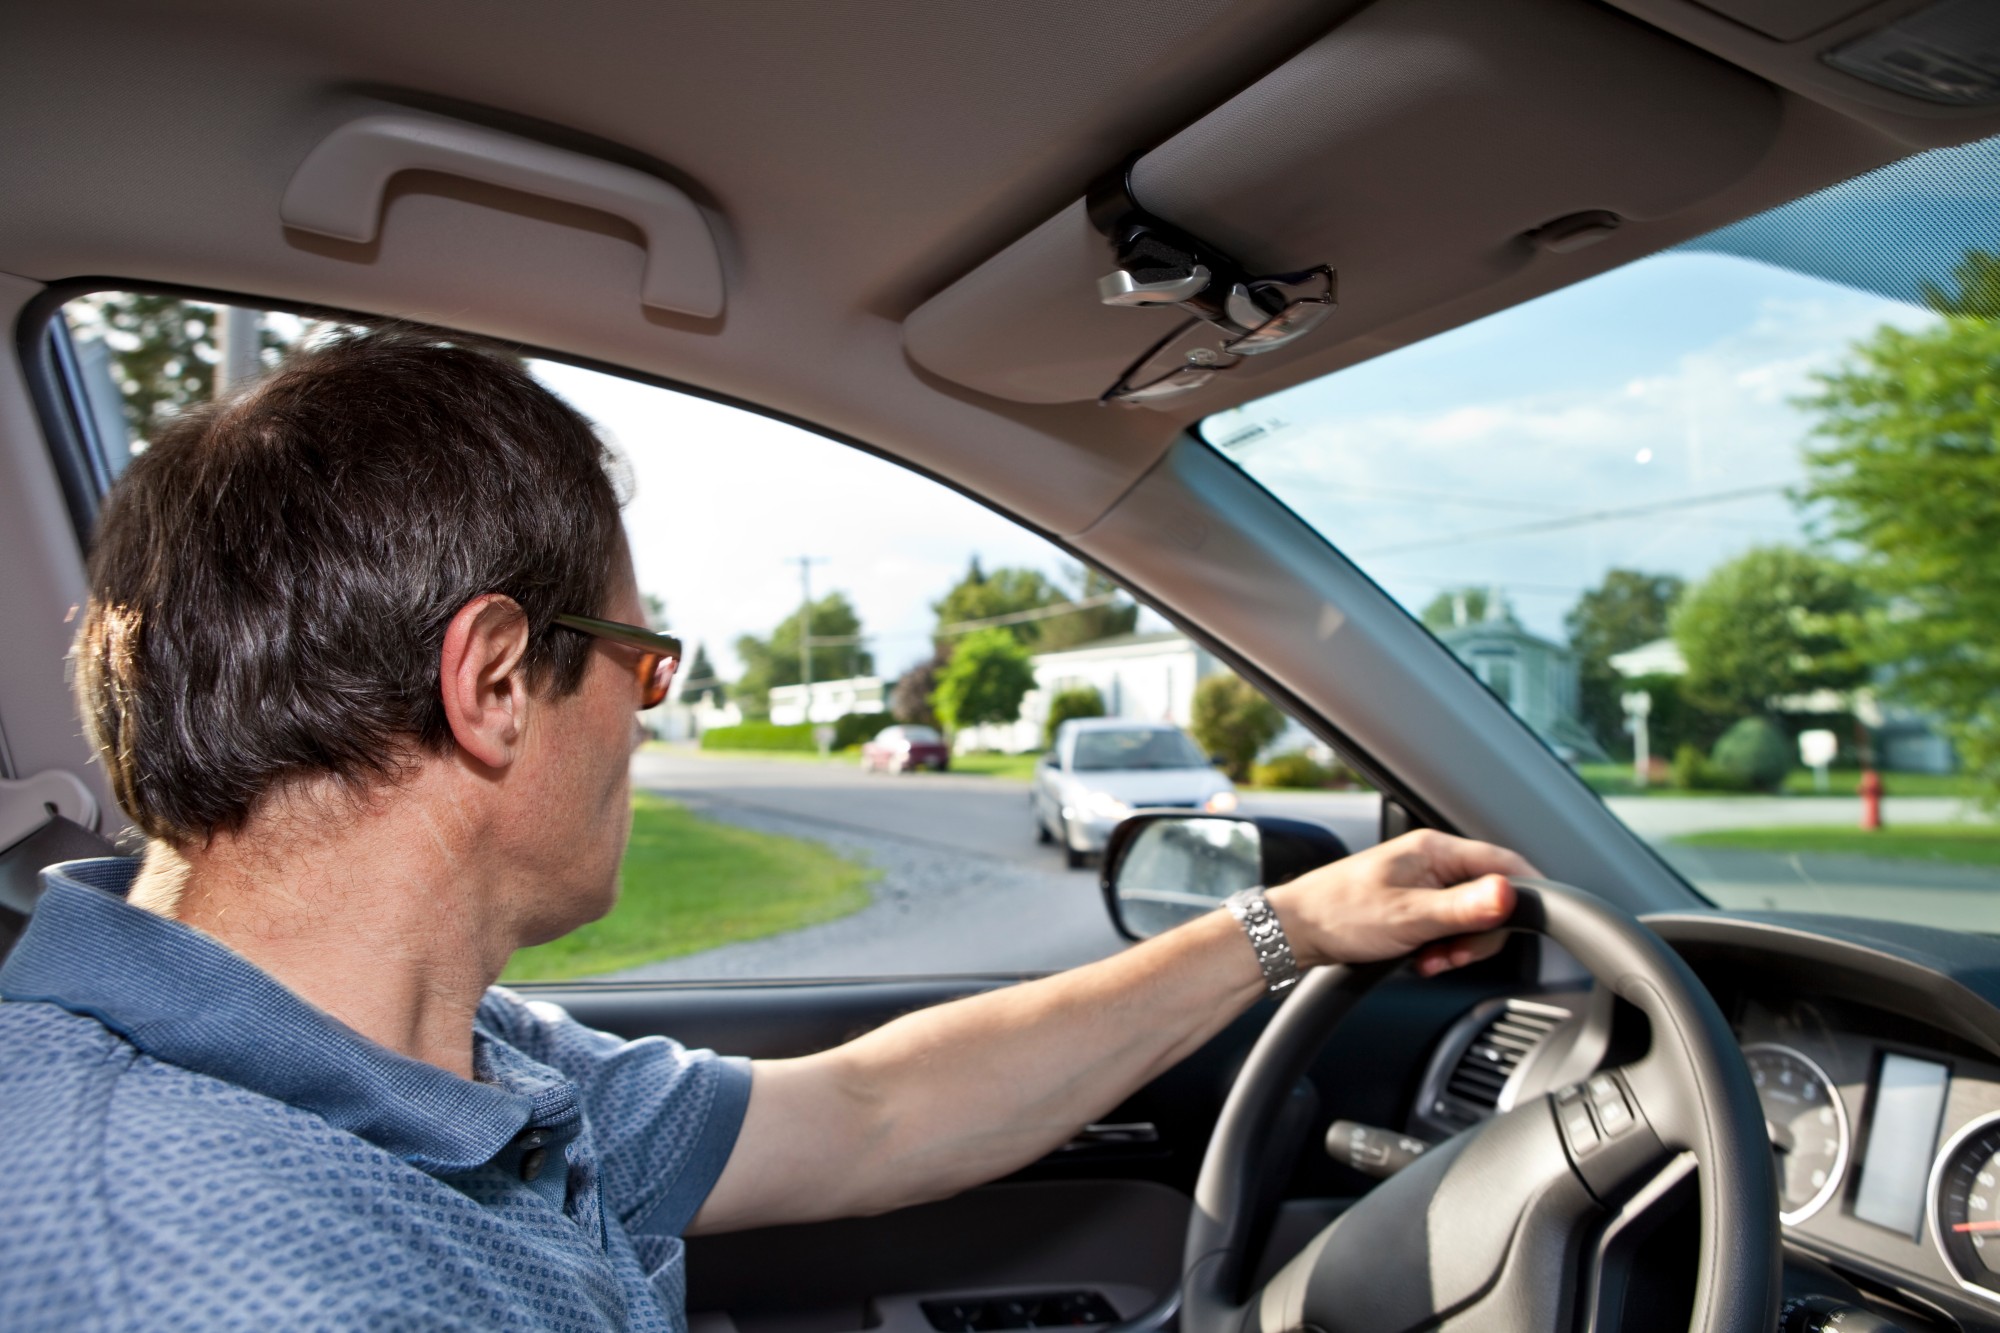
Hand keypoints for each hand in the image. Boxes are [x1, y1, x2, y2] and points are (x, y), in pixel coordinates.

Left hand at [1263, 830, 1534, 976]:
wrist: (1293, 932)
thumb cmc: (1338, 914)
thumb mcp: (1408, 915)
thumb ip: (1462, 908)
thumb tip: (1509, 895)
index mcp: (1436, 850)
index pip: (1505, 862)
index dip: (1525, 894)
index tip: (1535, 925)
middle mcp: (1434, 863)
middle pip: (1492, 899)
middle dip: (1478, 936)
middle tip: (1450, 955)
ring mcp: (1425, 886)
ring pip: (1470, 920)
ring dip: (1457, 948)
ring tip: (1428, 959)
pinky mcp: (1415, 908)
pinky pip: (1448, 930)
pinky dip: (1441, 950)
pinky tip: (1420, 960)